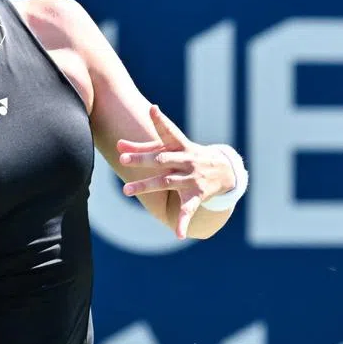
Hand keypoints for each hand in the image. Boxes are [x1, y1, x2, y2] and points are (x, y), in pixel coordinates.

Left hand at [117, 104, 236, 239]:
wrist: (224, 170)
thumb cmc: (186, 155)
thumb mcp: (169, 149)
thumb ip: (142, 147)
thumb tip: (118, 145)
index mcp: (180, 145)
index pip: (169, 131)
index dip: (161, 120)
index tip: (153, 109)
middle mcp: (186, 160)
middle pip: (161, 159)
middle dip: (143, 159)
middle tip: (123, 160)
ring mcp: (192, 178)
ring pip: (166, 182)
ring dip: (146, 186)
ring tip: (126, 191)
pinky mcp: (196, 195)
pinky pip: (188, 210)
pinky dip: (183, 223)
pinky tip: (178, 234)